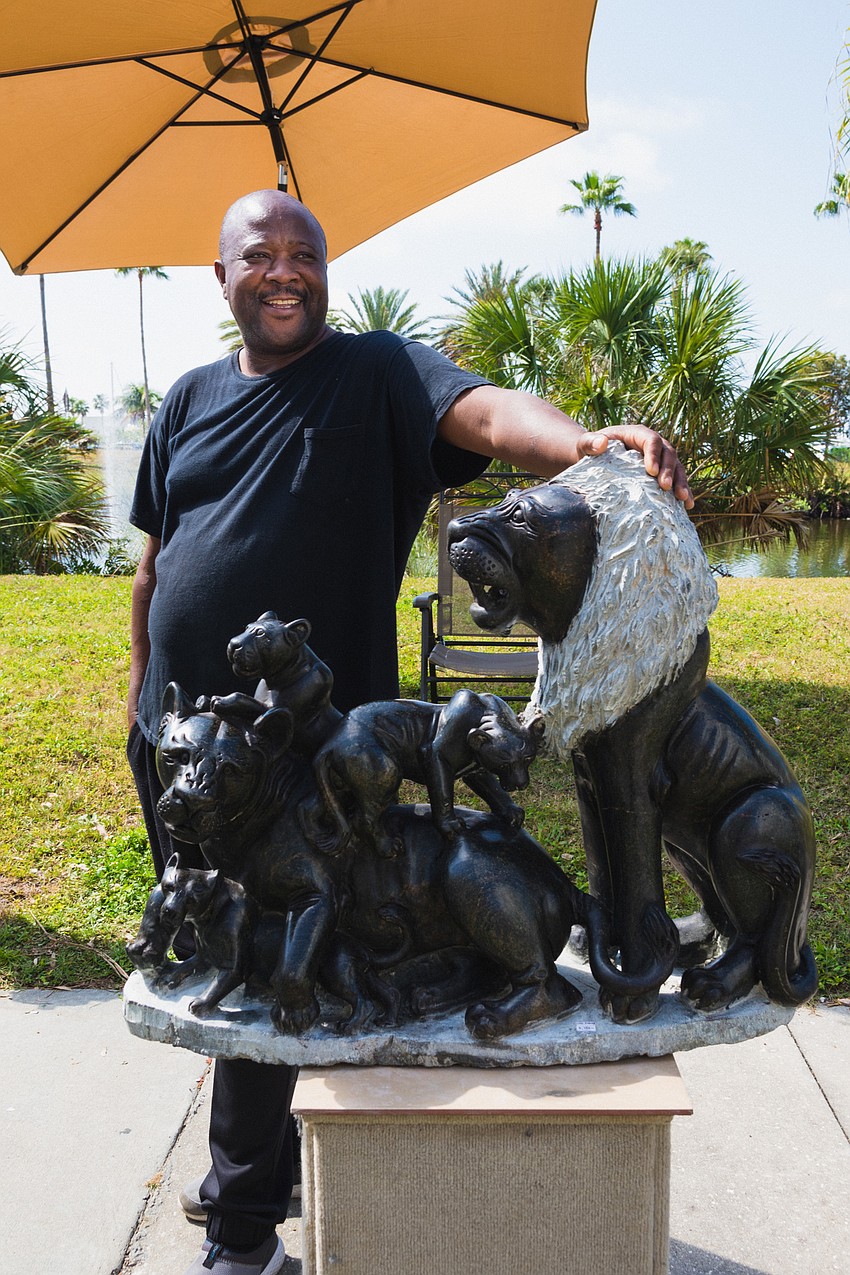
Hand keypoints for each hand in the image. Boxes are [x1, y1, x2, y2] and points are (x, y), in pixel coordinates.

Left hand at [576, 425, 693, 508]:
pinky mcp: (662, 473)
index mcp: (638, 434)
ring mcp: (660, 459)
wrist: (594, 461)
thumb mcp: (585, 444)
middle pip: (668, 454)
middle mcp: (653, 444)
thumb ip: (590, 442)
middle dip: (670, 471)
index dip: (654, 454)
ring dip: (681, 482)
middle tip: (666, 488)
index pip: (651, 440)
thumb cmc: (589, 450)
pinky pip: (676, 480)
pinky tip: (687, 505)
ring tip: (683, 499)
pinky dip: (682, 491)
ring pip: (677, 467)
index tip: (651, 472)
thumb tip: (601, 443)